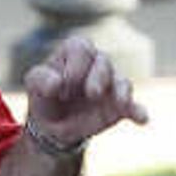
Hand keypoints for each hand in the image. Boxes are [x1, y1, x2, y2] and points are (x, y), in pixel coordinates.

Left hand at [22, 39, 145, 146]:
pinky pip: (134, 106)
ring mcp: (111, 85)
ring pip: (122, 81)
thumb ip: (40, 80)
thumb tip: (57, 83)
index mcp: (74, 53)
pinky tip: (142, 119)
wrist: (54, 127)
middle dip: (98, 76)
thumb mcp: (34, 85)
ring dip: (121, 92)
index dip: (75, 65)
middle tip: (90, 94)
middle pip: (104, 62)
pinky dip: (139, 112)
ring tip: (121, 103)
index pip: (81, 48)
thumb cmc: (45, 97)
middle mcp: (96, 64)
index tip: (64, 86)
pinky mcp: (120, 107)